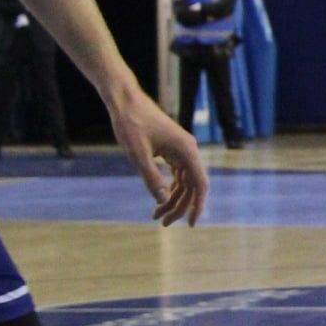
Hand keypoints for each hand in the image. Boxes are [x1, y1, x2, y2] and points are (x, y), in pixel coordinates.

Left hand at [106, 84, 208, 225]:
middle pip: (191, 185)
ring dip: (172, 199)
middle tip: (163, 223)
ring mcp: (181, 149)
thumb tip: (162, 200)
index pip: (200, 183)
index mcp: (186, 150)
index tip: (192, 224)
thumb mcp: (138, 154)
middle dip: (179, 206)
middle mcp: (188, 150)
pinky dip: (169, 187)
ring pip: (184, 181)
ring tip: (156, 215)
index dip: (198, 205)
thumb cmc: (131, 124)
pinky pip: (177, 173)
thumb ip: (151, 178)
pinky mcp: (171, 149)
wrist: (126, 101)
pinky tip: (159, 197)